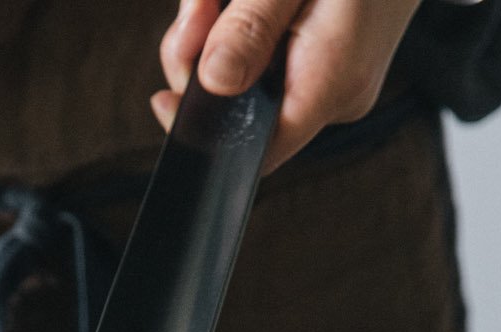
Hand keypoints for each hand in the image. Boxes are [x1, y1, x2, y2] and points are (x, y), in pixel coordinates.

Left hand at [152, 0, 421, 171]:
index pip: (255, 148)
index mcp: (330, 83)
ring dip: (220, 28)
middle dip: (204, 53)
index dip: (202, 130)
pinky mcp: (329, 55)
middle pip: (240, 102)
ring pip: (248, 72)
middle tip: (200, 4)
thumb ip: (251, 28)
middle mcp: (335, 93)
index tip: (164, 99)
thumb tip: (212, 82)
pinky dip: (246, 23)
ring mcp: (335, 76)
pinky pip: (269, 53)